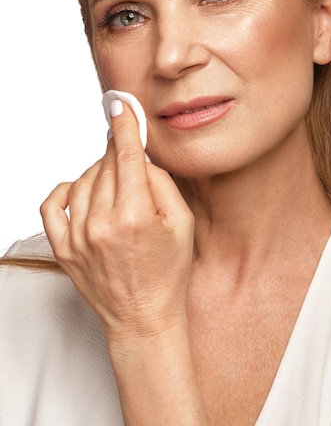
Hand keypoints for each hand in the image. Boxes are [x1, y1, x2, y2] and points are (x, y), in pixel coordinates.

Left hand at [40, 100, 194, 342]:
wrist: (143, 319)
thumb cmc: (168, 274)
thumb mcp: (182, 225)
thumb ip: (161, 184)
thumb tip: (139, 158)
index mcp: (136, 217)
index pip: (126, 157)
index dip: (124, 126)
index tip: (120, 105)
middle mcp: (103, 225)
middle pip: (105, 166)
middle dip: (117, 155)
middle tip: (128, 160)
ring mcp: (79, 238)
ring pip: (82, 180)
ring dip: (98, 172)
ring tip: (115, 186)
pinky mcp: (63, 249)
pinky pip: (52, 205)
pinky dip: (65, 189)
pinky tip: (80, 189)